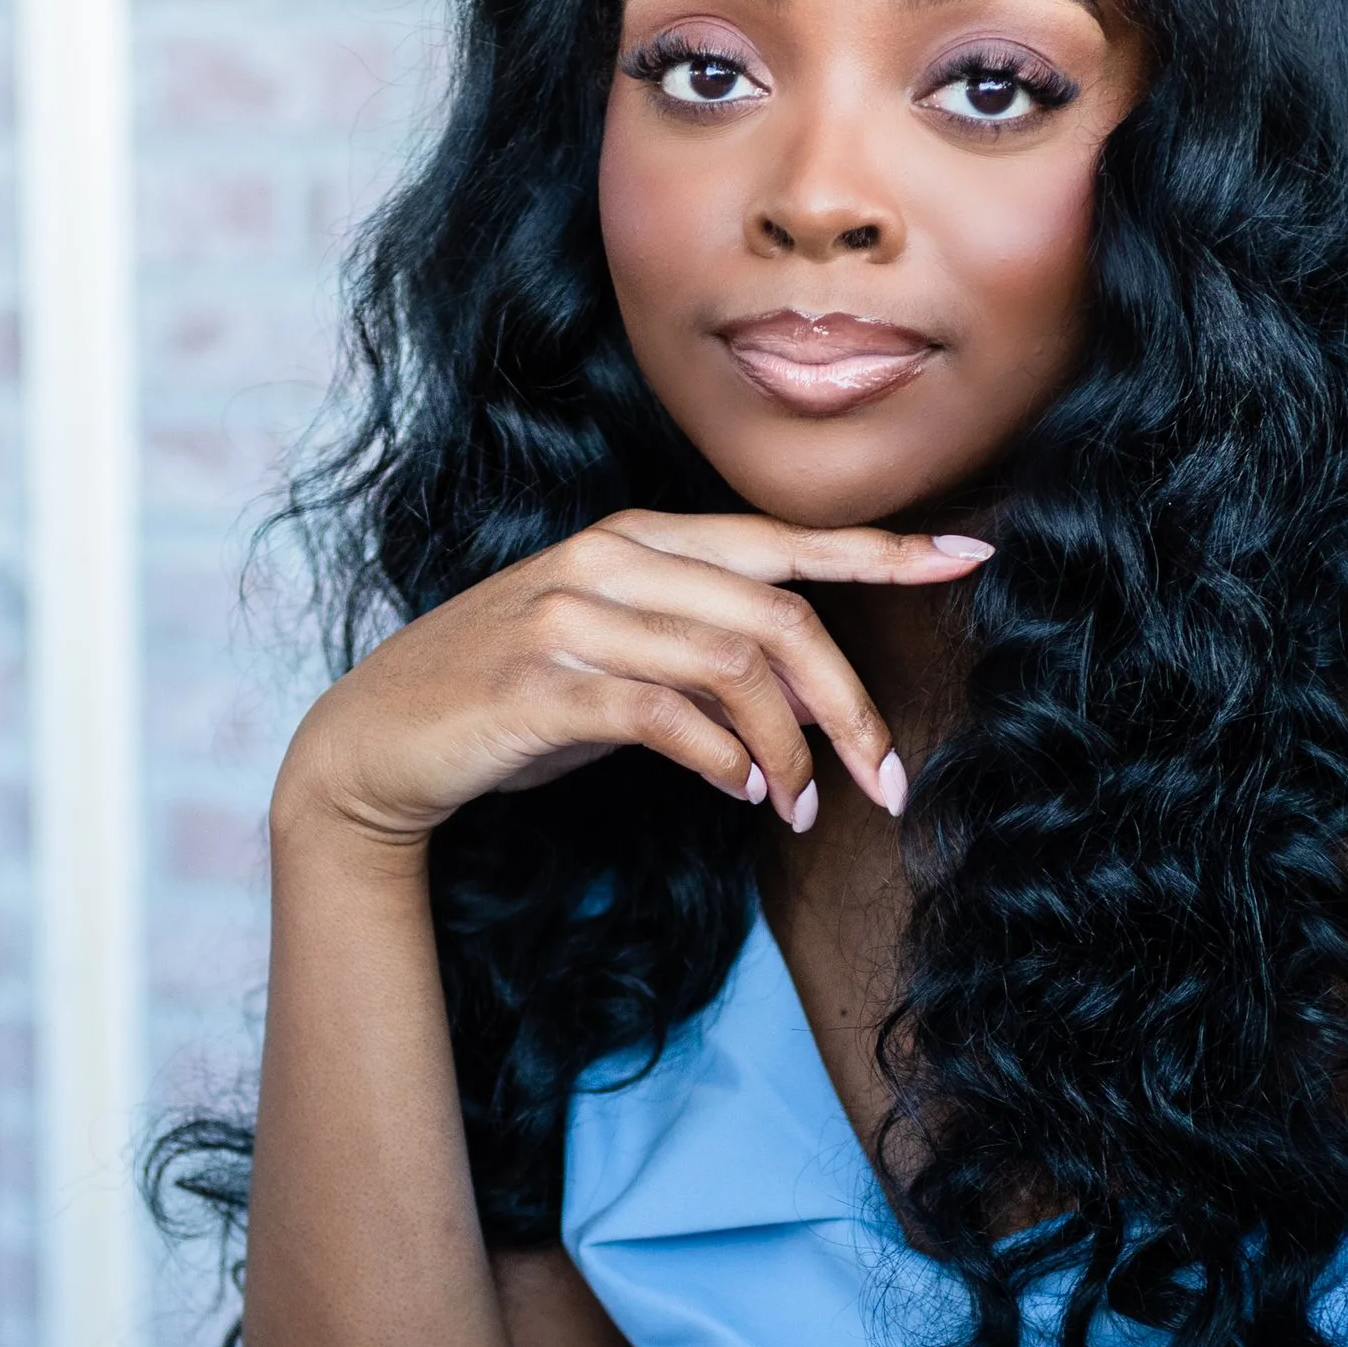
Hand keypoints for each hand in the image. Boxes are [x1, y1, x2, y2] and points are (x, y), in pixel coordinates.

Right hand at [272, 509, 987, 849]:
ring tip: (801, 810)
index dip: (883, 549)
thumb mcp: (616, 656)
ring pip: (732, 668)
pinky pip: (666, 714)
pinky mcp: (541, 681)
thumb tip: (806, 702)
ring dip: (789, 753)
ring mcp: (571, 614)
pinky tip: (741, 793)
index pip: (783, 539)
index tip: (971, 556)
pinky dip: (722, 758)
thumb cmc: (510, 703)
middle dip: (850, 706)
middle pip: (778, 614)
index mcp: (640, 537)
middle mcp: (610, 558)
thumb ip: (703, 650)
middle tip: (889, 781)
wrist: (376, 745)